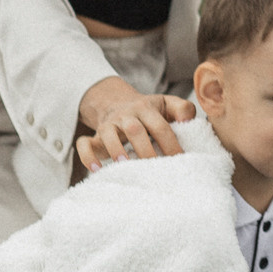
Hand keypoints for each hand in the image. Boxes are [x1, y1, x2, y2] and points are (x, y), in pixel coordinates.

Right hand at [75, 76, 193, 169]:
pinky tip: (96, 169)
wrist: (115, 102)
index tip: (180, 160)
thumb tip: (189, 120)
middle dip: (145, 149)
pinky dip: (87, 156)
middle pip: (134, 130)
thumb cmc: (148, 110)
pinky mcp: (94, 136)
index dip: (171, 143)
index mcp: (146, 109)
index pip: (160, 126)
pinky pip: (83, 144)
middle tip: (155, 168)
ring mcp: (108, 125)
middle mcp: (126, 116)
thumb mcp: (167, 104)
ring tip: (125, 165)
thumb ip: (183, 108)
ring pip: (108, 134)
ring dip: (116, 150)